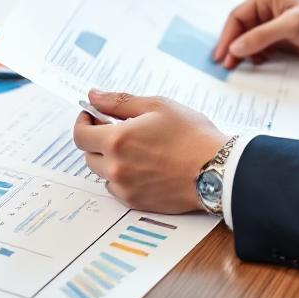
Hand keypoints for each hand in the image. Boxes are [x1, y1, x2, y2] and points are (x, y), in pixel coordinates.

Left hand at [73, 89, 227, 212]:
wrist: (217, 169)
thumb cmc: (192, 135)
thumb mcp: (158, 106)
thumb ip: (119, 101)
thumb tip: (94, 96)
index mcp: (117, 139)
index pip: (80, 134)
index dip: (84, 121)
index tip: (92, 115)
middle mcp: (116, 166)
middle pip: (88, 154)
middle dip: (97, 139)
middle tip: (117, 129)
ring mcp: (125, 187)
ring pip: (102, 172)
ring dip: (109, 159)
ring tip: (134, 149)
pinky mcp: (136, 201)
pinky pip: (116, 188)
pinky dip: (121, 177)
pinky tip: (142, 166)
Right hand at [213, 0, 298, 68]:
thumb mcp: (292, 26)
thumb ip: (262, 36)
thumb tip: (234, 49)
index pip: (237, 18)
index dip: (227, 38)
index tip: (221, 56)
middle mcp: (265, 11)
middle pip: (239, 31)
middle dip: (231, 48)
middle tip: (224, 67)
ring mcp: (272, 27)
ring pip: (248, 42)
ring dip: (241, 54)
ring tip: (235, 69)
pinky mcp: (280, 40)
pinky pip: (260, 50)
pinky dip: (254, 58)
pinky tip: (255, 66)